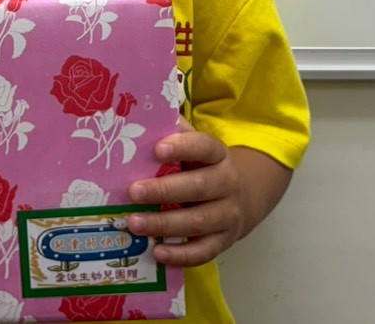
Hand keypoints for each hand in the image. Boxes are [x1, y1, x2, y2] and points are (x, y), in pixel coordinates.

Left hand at [126, 125, 242, 266]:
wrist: (240, 198)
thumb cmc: (201, 168)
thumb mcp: (194, 148)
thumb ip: (174, 134)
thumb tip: (140, 118)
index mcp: (218, 155)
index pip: (204, 147)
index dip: (183, 147)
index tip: (157, 149)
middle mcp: (227, 184)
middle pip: (198, 187)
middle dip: (164, 190)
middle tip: (133, 191)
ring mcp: (227, 215)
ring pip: (197, 221)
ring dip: (164, 224)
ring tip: (134, 223)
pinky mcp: (223, 242)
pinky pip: (203, 252)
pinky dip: (180, 255)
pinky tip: (157, 252)